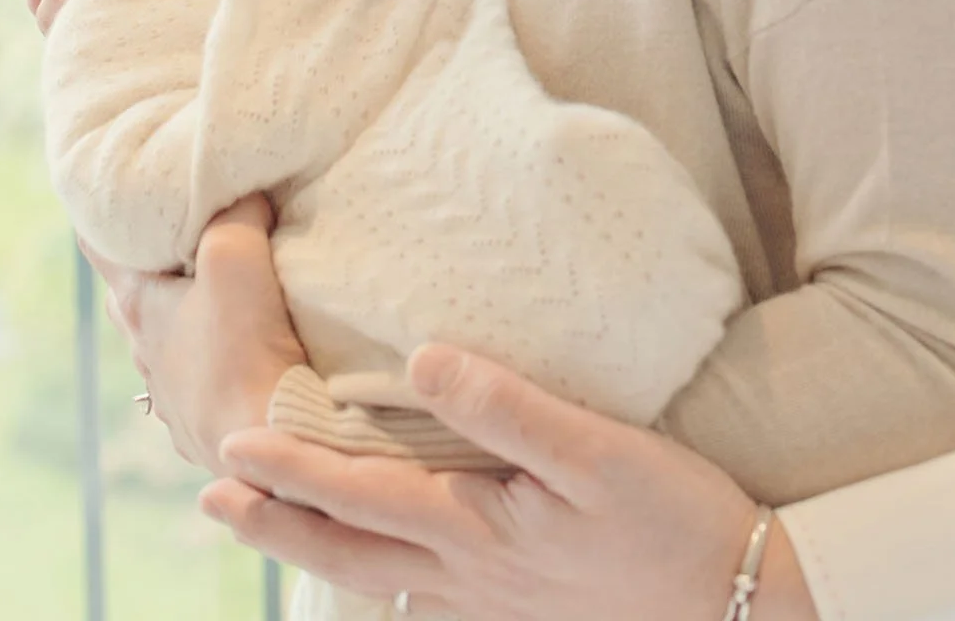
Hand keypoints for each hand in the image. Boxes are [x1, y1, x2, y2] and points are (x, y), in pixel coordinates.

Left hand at [90, 195, 307, 472]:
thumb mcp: (235, 258)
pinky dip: (209, 356)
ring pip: (164, 340)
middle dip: (141, 263)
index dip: (96, 214)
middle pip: (130, 294)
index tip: (93, 187)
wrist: (268, 447)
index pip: (100, 247)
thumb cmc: (243, 353)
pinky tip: (234, 354)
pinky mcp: (205, 422)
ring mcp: (173, 394)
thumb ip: (235, 211)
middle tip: (161, 233)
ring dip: (179, 315)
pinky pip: (198, 378)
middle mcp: (145, 352)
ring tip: (208, 293)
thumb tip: (245, 189)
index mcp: (139, 308)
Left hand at [201, 348, 817, 619]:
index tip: (231, 446)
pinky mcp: (519, 602)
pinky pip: (420, 589)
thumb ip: (507, 407)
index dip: (293, 470)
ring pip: (379, 576)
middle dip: (279, 521)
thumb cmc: (674, 520)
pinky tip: (380, 559)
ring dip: (315, 548)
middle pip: (351, 549)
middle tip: (213, 497)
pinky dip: (376, 569)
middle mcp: (470, 572)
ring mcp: (492, 596)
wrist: (741, 602)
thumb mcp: (598, 452)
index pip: (363, 496)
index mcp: (479, 529)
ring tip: (269, 525)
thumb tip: (419, 357)